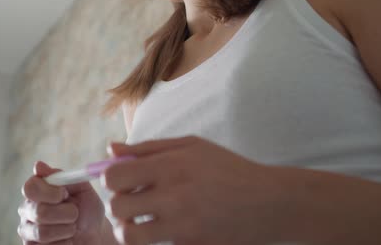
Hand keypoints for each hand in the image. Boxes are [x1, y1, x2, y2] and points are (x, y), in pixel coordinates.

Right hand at [18, 161, 109, 244]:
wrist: (94, 236)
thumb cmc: (87, 210)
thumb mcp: (82, 190)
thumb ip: (63, 177)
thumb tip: (38, 165)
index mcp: (37, 190)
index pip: (30, 187)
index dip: (50, 192)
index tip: (66, 194)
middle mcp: (27, 209)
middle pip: (39, 212)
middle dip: (66, 213)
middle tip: (75, 214)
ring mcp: (27, 231)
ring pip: (43, 232)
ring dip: (67, 230)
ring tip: (73, 228)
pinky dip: (64, 244)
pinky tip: (67, 241)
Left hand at [101, 136, 284, 244]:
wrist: (270, 204)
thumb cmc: (229, 169)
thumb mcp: (191, 146)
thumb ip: (147, 148)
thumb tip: (110, 150)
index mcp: (171, 166)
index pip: (115, 176)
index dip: (110, 179)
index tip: (120, 180)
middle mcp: (174, 196)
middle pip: (117, 207)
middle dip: (118, 205)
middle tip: (131, 201)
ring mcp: (182, 226)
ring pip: (129, 235)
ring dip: (130, 228)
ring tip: (142, 220)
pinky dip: (154, 239)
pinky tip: (168, 228)